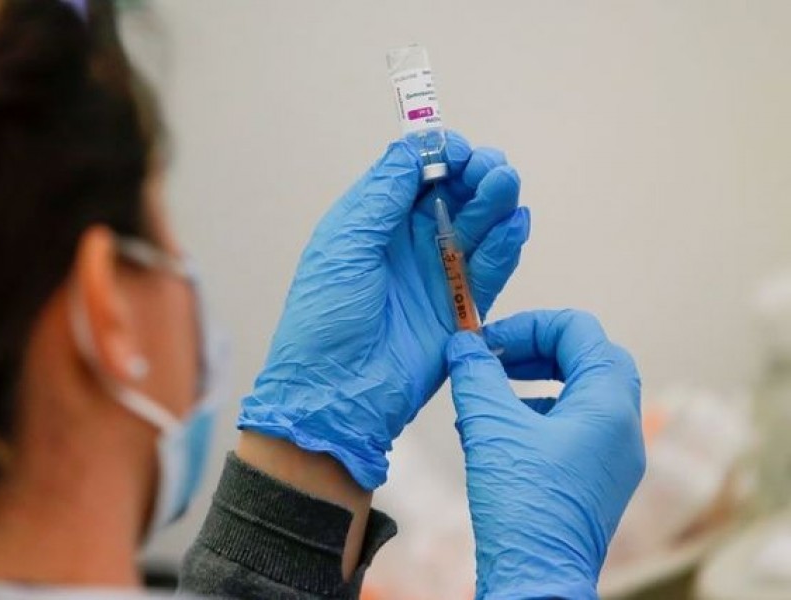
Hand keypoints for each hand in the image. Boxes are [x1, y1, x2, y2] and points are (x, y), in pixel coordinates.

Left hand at [238, 133, 530, 489]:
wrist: (336, 394)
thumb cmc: (325, 318)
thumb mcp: (344, 246)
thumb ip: (382, 195)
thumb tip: (412, 146)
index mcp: (372, 222)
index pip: (414, 173)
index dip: (438, 155)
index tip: (456, 150)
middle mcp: (406, 243)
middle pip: (453, 194)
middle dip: (474, 174)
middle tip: (490, 168)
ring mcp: (436, 274)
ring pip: (477, 226)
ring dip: (495, 202)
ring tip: (505, 184)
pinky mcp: (461, 307)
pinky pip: (490, 270)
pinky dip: (505, 246)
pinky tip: (514, 224)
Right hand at [446, 310, 643, 599]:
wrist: (537, 579)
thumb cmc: (522, 503)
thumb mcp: (490, 427)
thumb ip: (476, 375)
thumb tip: (463, 344)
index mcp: (608, 404)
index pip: (579, 331)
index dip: (530, 325)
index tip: (489, 341)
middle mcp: (622, 427)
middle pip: (586, 359)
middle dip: (535, 351)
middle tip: (494, 359)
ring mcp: (613, 457)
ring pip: (579, 394)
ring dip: (533, 383)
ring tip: (487, 394)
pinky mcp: (596, 480)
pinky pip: (573, 429)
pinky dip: (536, 416)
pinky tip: (494, 433)